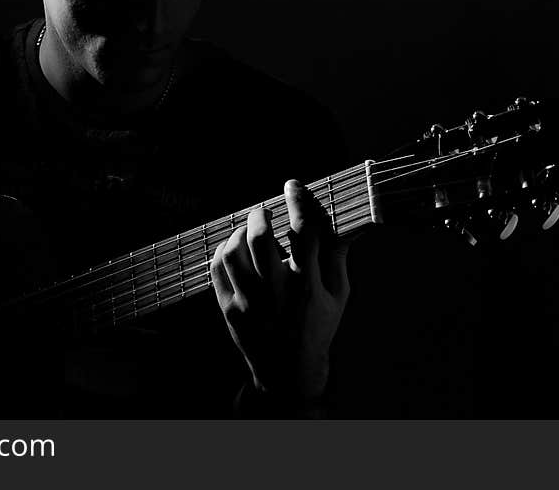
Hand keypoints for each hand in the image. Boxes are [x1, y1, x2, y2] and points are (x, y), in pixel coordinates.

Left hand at [210, 179, 349, 403]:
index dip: (298, 202)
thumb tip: (342, 221)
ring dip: (239, 232)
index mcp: (308, 286)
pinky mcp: (229, 310)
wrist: (289, 372)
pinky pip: (216, 270)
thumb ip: (337, 258)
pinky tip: (234, 247)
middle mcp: (276, 293)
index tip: (292, 186)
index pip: (303, 232)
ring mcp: (249, 303)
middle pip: (260, 238)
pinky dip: (223, 250)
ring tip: (248, 230)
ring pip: (233, 252)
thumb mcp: (339, 296)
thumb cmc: (318, 328)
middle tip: (263, 210)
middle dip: (260, 214)